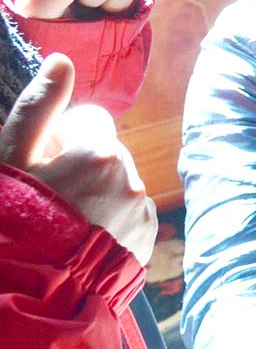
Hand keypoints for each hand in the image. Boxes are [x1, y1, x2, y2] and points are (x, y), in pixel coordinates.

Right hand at [0, 54, 156, 262]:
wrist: (36, 287)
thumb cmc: (18, 217)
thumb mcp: (13, 157)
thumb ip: (39, 106)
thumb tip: (62, 60)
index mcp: (101, 152)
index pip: (91, 120)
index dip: (63, 139)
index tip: (45, 163)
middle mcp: (132, 178)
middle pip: (107, 153)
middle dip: (82, 165)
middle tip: (52, 197)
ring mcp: (143, 210)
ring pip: (119, 183)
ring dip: (98, 193)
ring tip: (66, 222)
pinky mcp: (148, 236)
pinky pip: (131, 212)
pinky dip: (111, 219)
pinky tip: (83, 238)